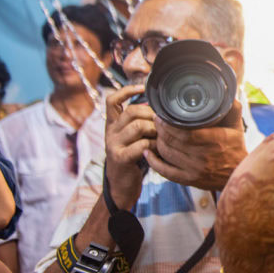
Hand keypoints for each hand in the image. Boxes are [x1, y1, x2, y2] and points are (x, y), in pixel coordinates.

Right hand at [104, 85, 156, 208]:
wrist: (121, 185)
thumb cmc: (133, 158)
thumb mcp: (134, 137)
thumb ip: (140, 122)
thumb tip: (159, 108)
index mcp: (112, 124)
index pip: (112, 100)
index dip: (126, 91)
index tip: (143, 88)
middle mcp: (110, 131)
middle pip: (133, 112)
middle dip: (152, 115)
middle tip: (163, 125)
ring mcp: (113, 144)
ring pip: (138, 126)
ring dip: (156, 130)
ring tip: (162, 138)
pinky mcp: (119, 158)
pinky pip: (141, 144)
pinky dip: (154, 146)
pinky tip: (158, 150)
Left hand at [145, 100, 247, 190]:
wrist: (238, 175)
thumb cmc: (236, 148)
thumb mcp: (237, 127)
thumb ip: (232, 109)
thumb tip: (226, 91)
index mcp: (216, 140)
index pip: (186, 132)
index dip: (169, 123)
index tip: (162, 114)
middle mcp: (204, 156)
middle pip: (173, 141)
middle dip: (160, 128)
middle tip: (156, 119)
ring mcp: (196, 170)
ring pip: (167, 153)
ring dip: (157, 141)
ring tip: (155, 132)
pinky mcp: (189, 180)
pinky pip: (165, 171)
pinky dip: (153, 161)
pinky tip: (147, 153)